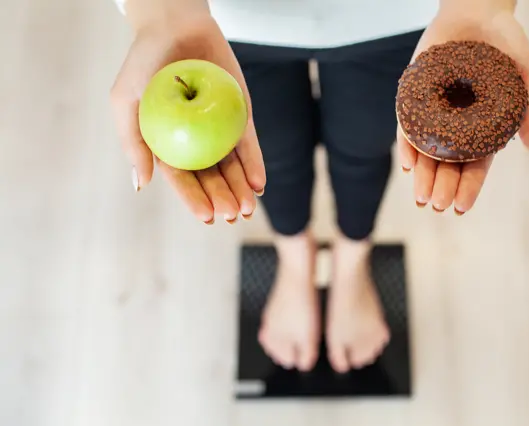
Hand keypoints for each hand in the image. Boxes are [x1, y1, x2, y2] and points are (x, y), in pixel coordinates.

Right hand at [110, 16, 264, 223]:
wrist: (176, 25)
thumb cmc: (144, 61)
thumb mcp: (126, 100)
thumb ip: (133, 141)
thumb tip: (141, 185)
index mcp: (167, 144)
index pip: (182, 178)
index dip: (194, 199)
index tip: (206, 217)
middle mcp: (195, 141)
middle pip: (211, 176)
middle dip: (222, 198)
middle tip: (232, 215)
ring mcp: (219, 129)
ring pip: (232, 166)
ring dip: (241, 188)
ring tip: (248, 207)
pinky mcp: (239, 116)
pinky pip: (248, 143)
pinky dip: (254, 163)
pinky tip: (259, 183)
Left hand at [397, 4, 528, 214]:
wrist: (476, 6)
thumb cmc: (507, 39)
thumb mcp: (527, 72)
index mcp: (483, 125)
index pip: (475, 164)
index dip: (468, 187)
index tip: (460, 207)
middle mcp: (456, 123)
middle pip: (447, 163)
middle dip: (442, 187)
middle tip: (437, 205)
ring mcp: (433, 110)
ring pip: (425, 151)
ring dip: (422, 175)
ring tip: (420, 197)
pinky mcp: (414, 95)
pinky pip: (407, 124)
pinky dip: (406, 144)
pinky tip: (406, 163)